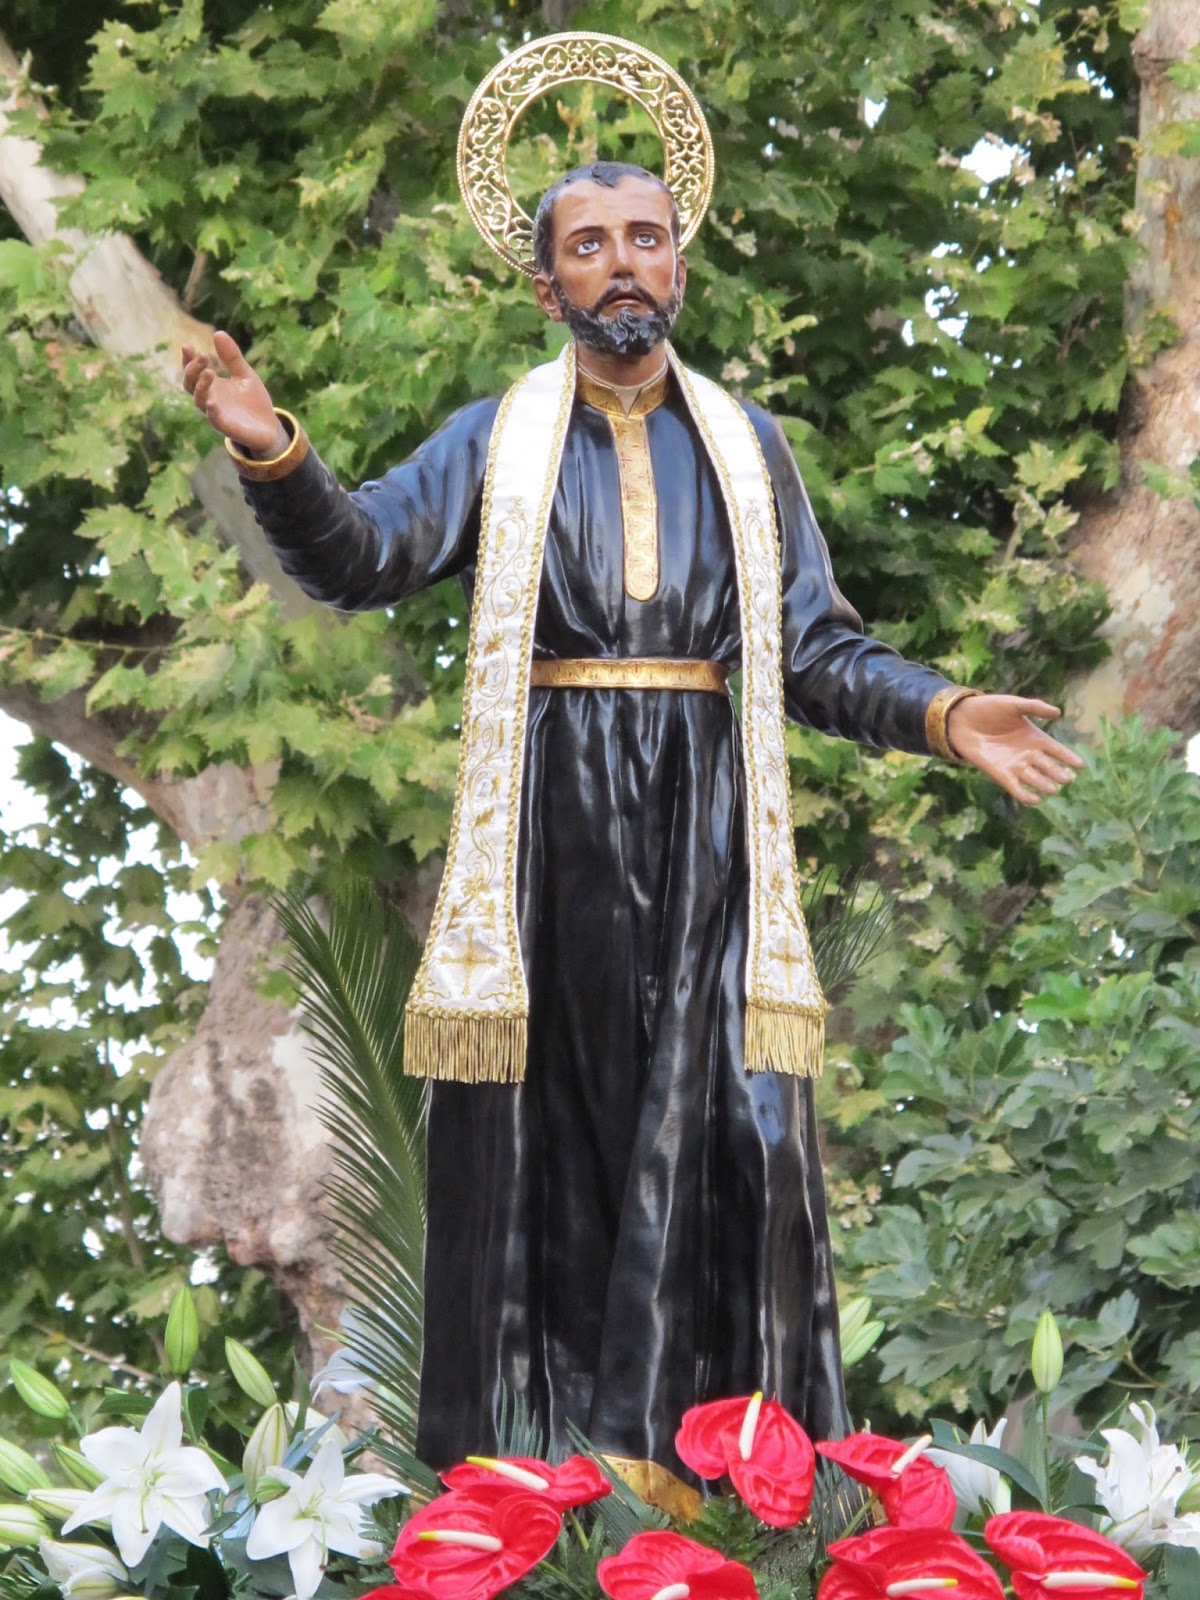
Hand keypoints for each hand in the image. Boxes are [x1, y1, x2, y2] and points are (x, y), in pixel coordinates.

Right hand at [181, 330, 287, 456]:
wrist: (269, 428)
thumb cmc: (253, 402)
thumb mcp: (245, 375)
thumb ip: (232, 357)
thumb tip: (218, 333)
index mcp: (211, 385)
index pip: (193, 371)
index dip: (188, 359)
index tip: (187, 346)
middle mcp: (209, 398)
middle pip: (190, 384)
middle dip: (193, 370)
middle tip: (203, 356)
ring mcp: (215, 413)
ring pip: (199, 400)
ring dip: (201, 386)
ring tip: (209, 372)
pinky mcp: (225, 427)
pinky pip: (214, 419)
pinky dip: (211, 411)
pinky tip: (212, 402)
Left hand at [946, 694, 1083, 804]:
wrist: (962, 719)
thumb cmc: (989, 709)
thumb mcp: (1014, 704)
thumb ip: (1035, 707)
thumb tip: (1057, 712)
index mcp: (1035, 737)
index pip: (1056, 750)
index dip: (1068, 757)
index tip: (1080, 765)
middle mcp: (1028, 754)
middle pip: (1047, 766)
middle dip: (1058, 773)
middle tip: (1067, 779)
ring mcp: (1014, 764)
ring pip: (1034, 778)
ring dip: (1043, 784)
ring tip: (1052, 789)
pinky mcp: (1000, 773)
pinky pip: (1015, 787)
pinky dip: (1024, 794)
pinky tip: (1035, 800)